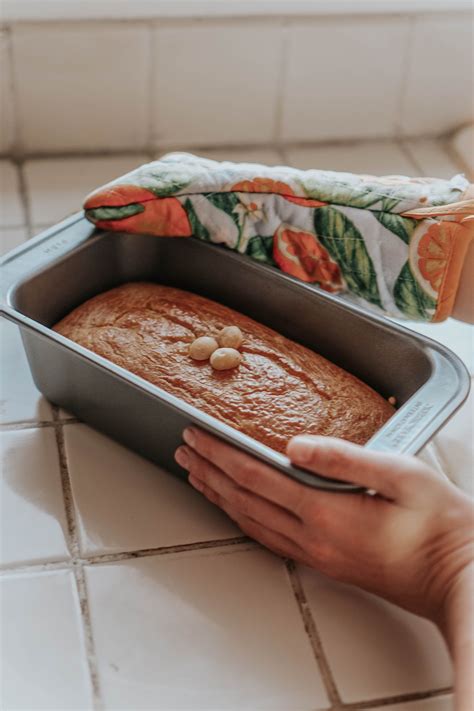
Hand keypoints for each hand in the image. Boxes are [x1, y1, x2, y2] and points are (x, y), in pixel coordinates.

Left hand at [175, 429, 472, 623]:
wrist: (460, 577)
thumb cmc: (440, 525)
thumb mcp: (401, 475)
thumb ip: (344, 459)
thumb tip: (294, 445)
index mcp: (327, 512)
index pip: (256, 477)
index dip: (220, 454)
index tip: (195, 435)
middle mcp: (313, 537)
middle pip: (243, 501)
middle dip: (209, 473)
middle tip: (183, 452)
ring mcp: (317, 554)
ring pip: (251, 522)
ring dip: (219, 497)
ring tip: (196, 477)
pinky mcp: (325, 562)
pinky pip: (269, 537)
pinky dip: (243, 518)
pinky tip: (236, 510)